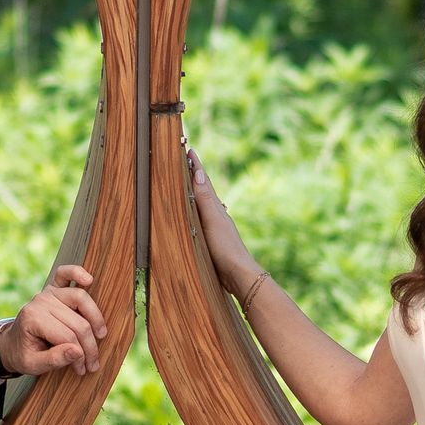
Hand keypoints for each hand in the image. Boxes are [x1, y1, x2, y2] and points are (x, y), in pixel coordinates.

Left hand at [0, 263, 107, 377]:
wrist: (12, 344)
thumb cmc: (24, 355)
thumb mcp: (34, 365)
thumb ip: (54, 359)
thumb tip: (77, 352)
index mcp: (32, 319)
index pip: (67, 337)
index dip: (80, 355)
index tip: (83, 369)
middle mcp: (40, 302)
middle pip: (77, 322)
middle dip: (89, 346)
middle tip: (92, 364)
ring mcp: (47, 292)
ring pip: (80, 298)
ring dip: (95, 317)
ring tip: (100, 335)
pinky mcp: (53, 288)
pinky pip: (65, 274)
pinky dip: (77, 273)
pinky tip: (88, 280)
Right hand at [187, 147, 256, 293]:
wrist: (238, 274)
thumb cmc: (225, 249)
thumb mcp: (212, 221)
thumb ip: (204, 199)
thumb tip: (198, 173)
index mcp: (215, 208)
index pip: (203, 182)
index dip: (195, 166)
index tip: (188, 149)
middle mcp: (216, 215)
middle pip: (204, 190)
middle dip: (195, 175)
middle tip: (186, 161)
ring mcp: (216, 227)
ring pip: (204, 204)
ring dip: (196, 192)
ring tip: (189, 182)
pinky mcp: (214, 240)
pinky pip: (202, 218)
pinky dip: (197, 210)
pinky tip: (198, 215)